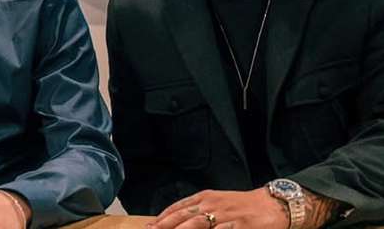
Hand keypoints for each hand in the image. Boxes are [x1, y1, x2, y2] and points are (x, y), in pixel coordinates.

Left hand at [148, 188, 288, 228]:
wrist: (272, 204)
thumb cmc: (242, 206)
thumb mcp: (217, 202)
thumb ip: (198, 210)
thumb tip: (178, 220)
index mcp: (205, 197)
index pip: (178, 207)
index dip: (163, 217)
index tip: (150, 226)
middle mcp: (213, 205)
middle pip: (184, 217)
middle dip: (166, 226)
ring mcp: (225, 216)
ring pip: (198, 225)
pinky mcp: (239, 226)